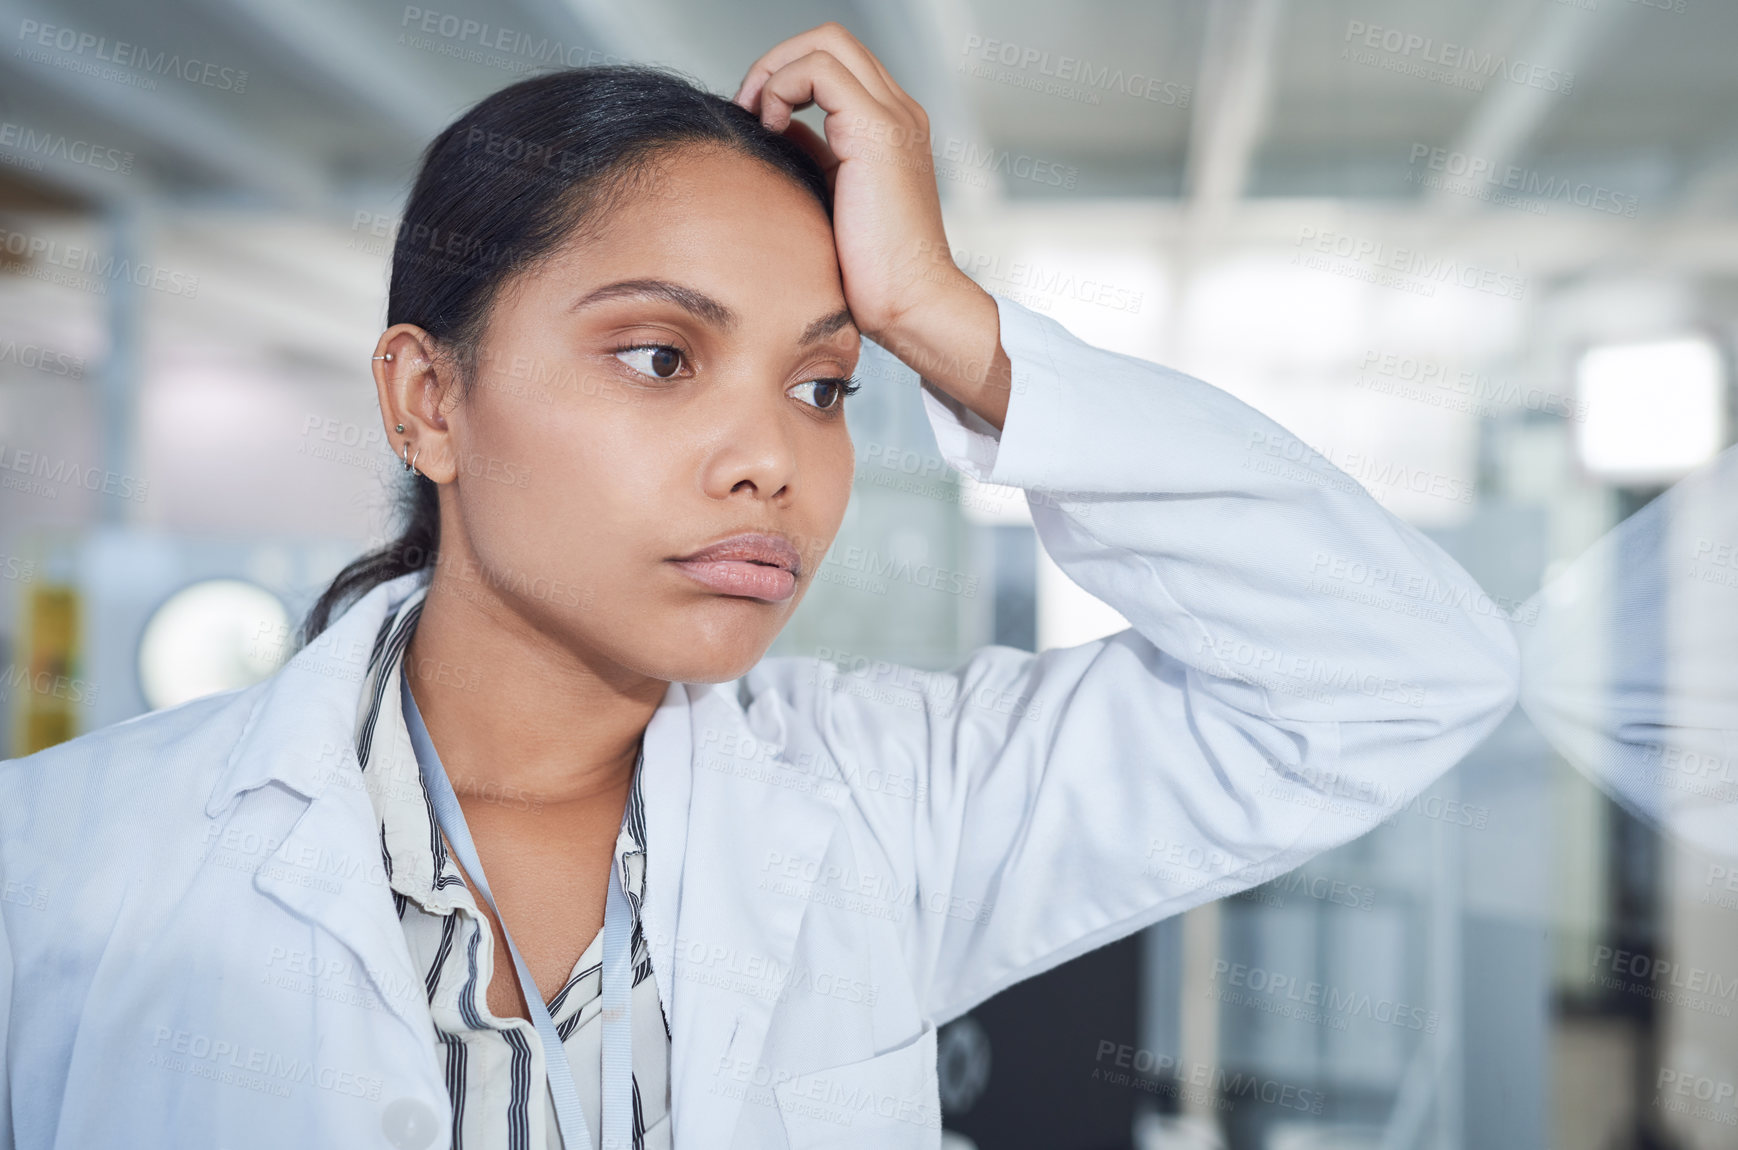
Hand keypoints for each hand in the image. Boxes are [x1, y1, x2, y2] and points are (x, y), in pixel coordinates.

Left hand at [735, 23, 1011, 428]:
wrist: (911, 306)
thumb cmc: (874, 273)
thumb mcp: (834, 199)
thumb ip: (813, 155)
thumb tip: (778, 130)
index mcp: (894, 127)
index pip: (837, 65)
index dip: (788, 77)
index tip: (760, 120)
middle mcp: (900, 112)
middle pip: (831, 40)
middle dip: (776, 64)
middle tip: (750, 110)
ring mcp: (893, 117)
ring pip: (825, 42)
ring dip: (775, 72)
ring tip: (759, 119)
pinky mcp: (877, 131)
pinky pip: (818, 70)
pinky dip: (782, 88)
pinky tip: (772, 130)